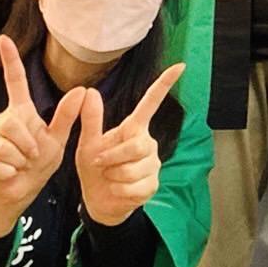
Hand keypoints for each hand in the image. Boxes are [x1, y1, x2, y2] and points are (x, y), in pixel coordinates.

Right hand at [0, 35, 85, 236]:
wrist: (19, 193)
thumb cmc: (38, 165)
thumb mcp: (57, 142)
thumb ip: (66, 117)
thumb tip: (83, 90)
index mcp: (21, 113)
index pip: (15, 81)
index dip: (11, 60)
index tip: (5, 38)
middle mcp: (0, 120)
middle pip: (12, 123)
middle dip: (28, 144)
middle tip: (32, 156)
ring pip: (4, 145)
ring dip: (19, 161)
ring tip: (20, 165)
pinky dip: (9, 173)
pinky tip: (9, 174)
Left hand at [76, 62, 185, 227]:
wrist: (99, 200)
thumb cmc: (95, 168)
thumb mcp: (88, 143)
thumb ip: (91, 120)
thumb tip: (89, 90)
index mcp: (134, 128)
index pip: (151, 103)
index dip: (164, 84)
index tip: (180, 66)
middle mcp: (148, 142)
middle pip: (136, 146)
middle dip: (112, 157)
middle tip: (99, 163)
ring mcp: (153, 164)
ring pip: (132, 169)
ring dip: (113, 176)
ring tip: (110, 177)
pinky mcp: (153, 184)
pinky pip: (134, 187)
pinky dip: (118, 190)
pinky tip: (118, 189)